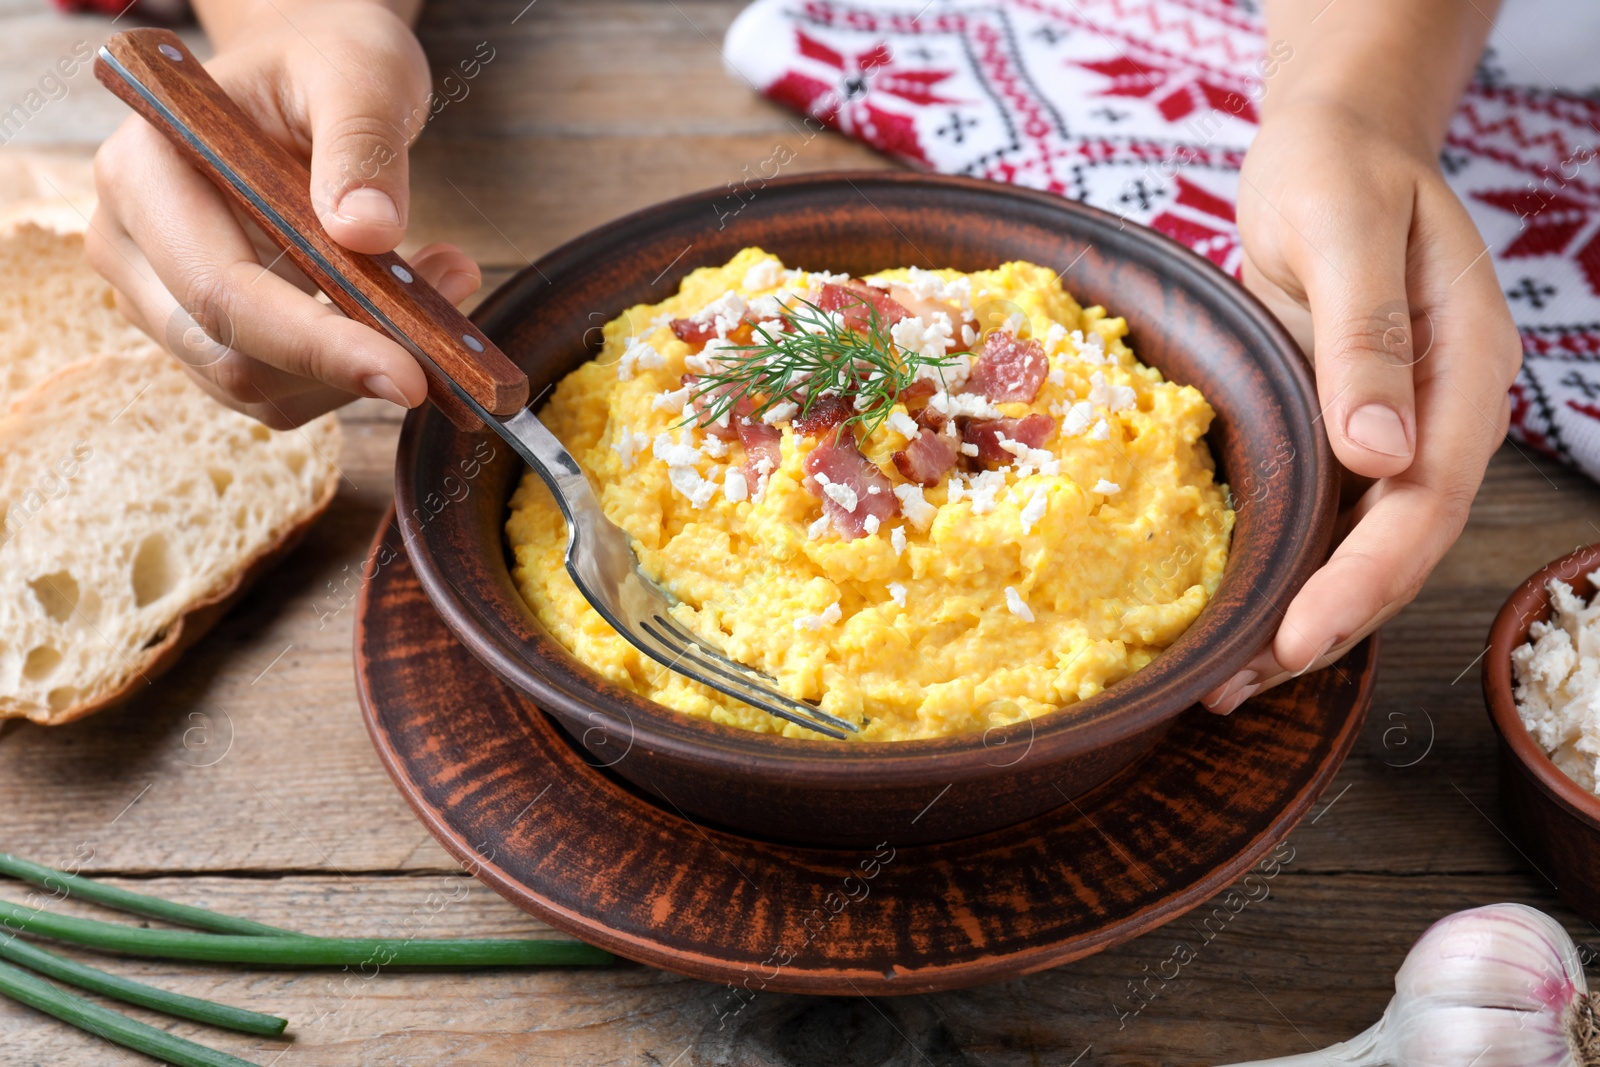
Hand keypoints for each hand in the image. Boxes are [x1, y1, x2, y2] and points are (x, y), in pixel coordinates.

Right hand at [86, 0, 480, 427]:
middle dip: (348, 364)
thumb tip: (368, 235)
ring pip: (259, 389)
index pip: (221, 293)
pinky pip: (281, 386)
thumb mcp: (360, 73)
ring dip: (358, 368)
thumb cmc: (324, 58)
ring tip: (444, 278)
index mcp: (143, 173)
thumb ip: (362, 145)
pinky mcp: (207, 330)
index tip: (410, 372)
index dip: (316, 346)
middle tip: (450, 321)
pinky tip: (409, 306)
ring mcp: (160, 296)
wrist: (306, 67)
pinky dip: (351, 369)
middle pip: (230, 359)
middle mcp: (130, 244)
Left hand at [1202, 101, 1521, 713]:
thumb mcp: (1345, 233)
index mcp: (1464, 369)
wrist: (1329, 148)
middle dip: (1328, 621)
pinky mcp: (1342, 429)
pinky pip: (1324, 513)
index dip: (1366, 577)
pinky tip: (1237, 612)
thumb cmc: (1337, 173)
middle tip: (1243, 684)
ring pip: (1361, 542)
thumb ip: (1365, 338)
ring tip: (1229, 679)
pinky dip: (1286, 566)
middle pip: (1399, 543)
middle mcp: (1438, 414)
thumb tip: (1383, 454)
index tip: (1301, 638)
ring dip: (1303, 611)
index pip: (1427, 501)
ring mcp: (1394, 427)